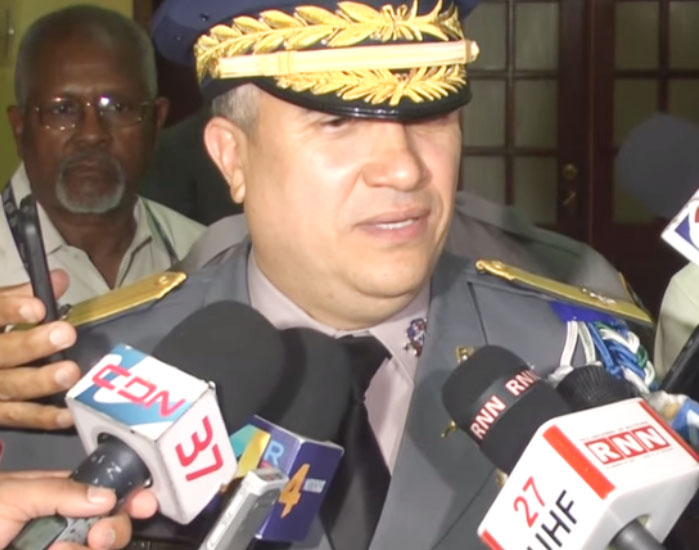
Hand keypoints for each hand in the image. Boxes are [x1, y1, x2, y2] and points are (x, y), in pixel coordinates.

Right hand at [0, 270, 80, 428]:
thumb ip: (23, 296)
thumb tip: (59, 280)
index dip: (10, 310)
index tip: (37, 308)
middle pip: (0, 352)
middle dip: (30, 345)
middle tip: (65, 334)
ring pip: (9, 386)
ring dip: (40, 381)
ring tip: (69, 373)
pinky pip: (17, 416)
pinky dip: (42, 417)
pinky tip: (67, 412)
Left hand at [0, 470, 157, 549]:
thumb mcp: (12, 495)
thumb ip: (60, 492)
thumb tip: (107, 496)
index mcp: (56, 497)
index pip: (104, 493)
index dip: (127, 497)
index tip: (145, 503)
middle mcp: (63, 527)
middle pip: (111, 526)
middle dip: (113, 530)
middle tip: (99, 536)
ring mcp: (60, 549)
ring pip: (98, 548)